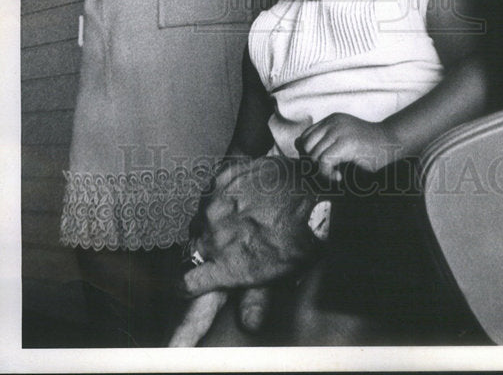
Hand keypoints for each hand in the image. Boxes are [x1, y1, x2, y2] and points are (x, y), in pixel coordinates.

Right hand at [182, 155, 318, 299]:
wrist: (315, 192)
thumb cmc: (304, 235)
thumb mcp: (281, 273)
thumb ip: (257, 298)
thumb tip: (249, 324)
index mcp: (225, 265)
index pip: (187, 282)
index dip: (189, 283)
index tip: (194, 280)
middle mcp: (213, 236)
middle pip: (195, 245)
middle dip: (208, 245)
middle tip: (232, 238)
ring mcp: (215, 204)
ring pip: (203, 215)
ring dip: (216, 218)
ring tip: (243, 213)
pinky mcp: (223, 178)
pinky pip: (214, 189)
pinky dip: (225, 192)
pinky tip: (245, 192)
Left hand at [299, 114, 397, 179]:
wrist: (392, 144)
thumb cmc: (368, 148)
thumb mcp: (343, 141)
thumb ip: (325, 143)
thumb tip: (301, 153)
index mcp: (332, 120)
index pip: (306, 137)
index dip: (309, 155)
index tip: (322, 166)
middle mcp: (333, 122)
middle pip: (306, 146)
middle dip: (313, 164)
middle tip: (328, 173)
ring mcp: (339, 130)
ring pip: (314, 155)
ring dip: (322, 171)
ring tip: (335, 175)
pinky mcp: (346, 143)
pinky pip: (324, 161)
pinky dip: (327, 174)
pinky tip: (339, 178)